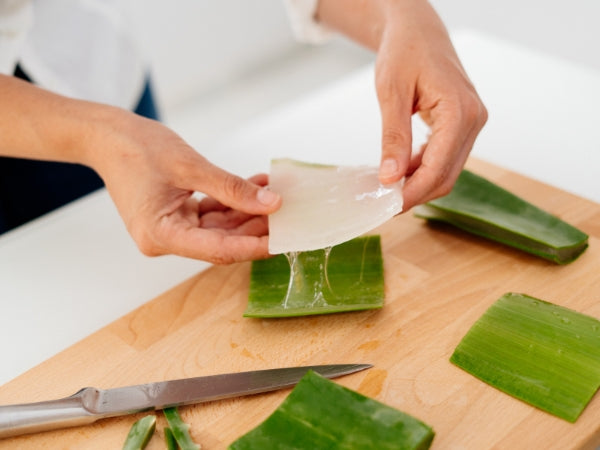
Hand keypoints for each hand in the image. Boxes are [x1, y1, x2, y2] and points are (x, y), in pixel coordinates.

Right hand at [86, 111, 281, 263]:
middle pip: (222, 241)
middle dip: (256, 227)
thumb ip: (232, 188)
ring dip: (249, 211)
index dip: (253, 247)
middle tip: (289, 215)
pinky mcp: (178, 216)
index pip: (218, 250)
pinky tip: (257, 185)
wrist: (107, 136)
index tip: (284, 240)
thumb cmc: (136, 148)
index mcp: (161, 235)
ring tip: (277, 194)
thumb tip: (271, 203)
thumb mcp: (190, 166)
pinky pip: (213, 213)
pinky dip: (234, 201)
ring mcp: (173, 228)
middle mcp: (166, 239)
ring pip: (221, 228)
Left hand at [316, 0, 487, 209]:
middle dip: (415, 194)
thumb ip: (393, 137)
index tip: (386, 207)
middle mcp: (474, 120)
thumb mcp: (391, 93)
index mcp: (460, 111)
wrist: (417, 30)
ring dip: (418, 184)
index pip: (438, 168)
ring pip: (447, 171)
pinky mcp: (463, 124)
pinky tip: (399, 171)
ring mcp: (472, 123)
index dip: (412, 193)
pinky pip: (445, 158)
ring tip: (386, 190)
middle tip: (382, 204)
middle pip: (446, 176)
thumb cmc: (404, 51)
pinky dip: (422, 170)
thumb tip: (389, 177)